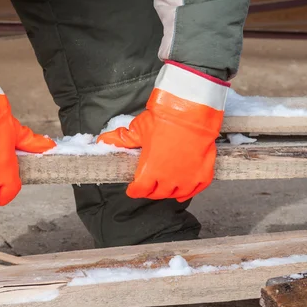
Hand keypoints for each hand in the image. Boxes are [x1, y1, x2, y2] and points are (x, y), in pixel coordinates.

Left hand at [97, 61, 227, 201]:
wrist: (192, 112)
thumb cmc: (164, 120)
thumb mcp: (139, 129)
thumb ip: (122, 139)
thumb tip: (103, 141)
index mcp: (151, 171)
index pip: (140, 190)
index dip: (134, 190)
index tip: (132, 189)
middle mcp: (169, 179)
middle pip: (157, 193)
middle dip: (150, 191)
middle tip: (147, 187)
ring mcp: (187, 178)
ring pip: (175, 194)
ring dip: (167, 192)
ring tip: (163, 189)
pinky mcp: (202, 174)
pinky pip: (195, 190)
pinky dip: (187, 194)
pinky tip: (181, 194)